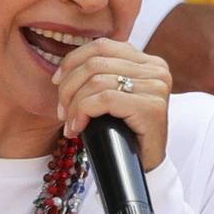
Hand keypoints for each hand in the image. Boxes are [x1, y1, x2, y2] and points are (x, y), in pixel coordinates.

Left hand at [54, 38, 173, 170]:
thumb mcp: (112, 96)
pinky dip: (82, 113)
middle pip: (96, 63)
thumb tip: (65, 67)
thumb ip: (101, 75)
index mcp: (147, 61)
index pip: (102, 45)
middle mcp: (157, 69)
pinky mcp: (152, 107)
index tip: (56, 82)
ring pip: (96, 82)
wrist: (144, 167)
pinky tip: (78, 128)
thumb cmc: (124, 132)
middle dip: (69, 87)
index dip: (73, 61)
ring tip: (69, 123)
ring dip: (73, 104)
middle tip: (61, 111)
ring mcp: (156, 87)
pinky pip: (104, 100)